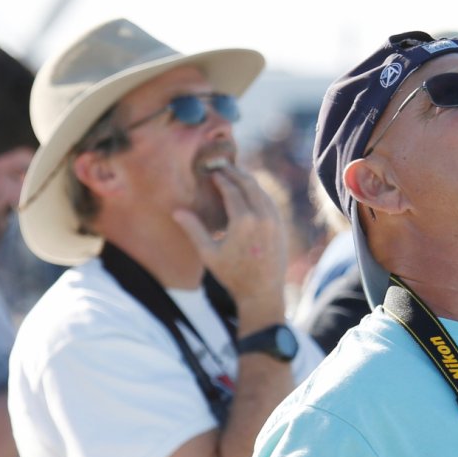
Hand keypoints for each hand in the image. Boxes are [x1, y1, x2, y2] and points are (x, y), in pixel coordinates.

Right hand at [172, 163, 287, 322]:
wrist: (262, 292)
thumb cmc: (233, 275)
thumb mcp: (209, 254)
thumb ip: (194, 229)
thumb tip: (176, 211)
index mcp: (244, 221)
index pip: (231, 189)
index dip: (220, 178)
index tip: (211, 170)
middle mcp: (262, 217)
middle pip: (248, 184)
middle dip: (235, 172)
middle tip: (222, 165)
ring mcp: (275, 221)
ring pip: (262, 191)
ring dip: (248, 180)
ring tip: (234, 174)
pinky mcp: (281, 227)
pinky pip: (270, 202)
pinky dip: (259, 192)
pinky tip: (250, 191)